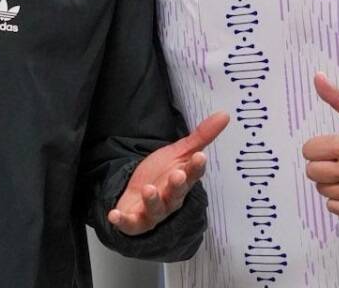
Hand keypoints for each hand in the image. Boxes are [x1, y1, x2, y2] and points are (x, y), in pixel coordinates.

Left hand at [108, 111, 228, 234]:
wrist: (139, 196)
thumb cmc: (161, 175)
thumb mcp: (179, 153)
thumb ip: (201, 136)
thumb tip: (224, 115)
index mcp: (182, 181)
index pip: (192, 174)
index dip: (196, 167)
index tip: (200, 156)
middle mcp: (170, 198)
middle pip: (176, 193)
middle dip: (177, 185)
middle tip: (178, 174)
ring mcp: (153, 211)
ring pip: (155, 208)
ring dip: (152, 200)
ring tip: (149, 189)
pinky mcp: (135, 222)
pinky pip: (129, 223)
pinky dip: (122, 221)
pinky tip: (114, 215)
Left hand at [301, 72, 338, 217]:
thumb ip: (336, 97)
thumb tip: (318, 78)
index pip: (309, 151)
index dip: (317, 148)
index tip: (328, 147)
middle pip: (313, 172)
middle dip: (322, 164)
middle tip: (337, 161)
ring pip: (323, 190)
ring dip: (331, 182)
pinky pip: (334, 208)